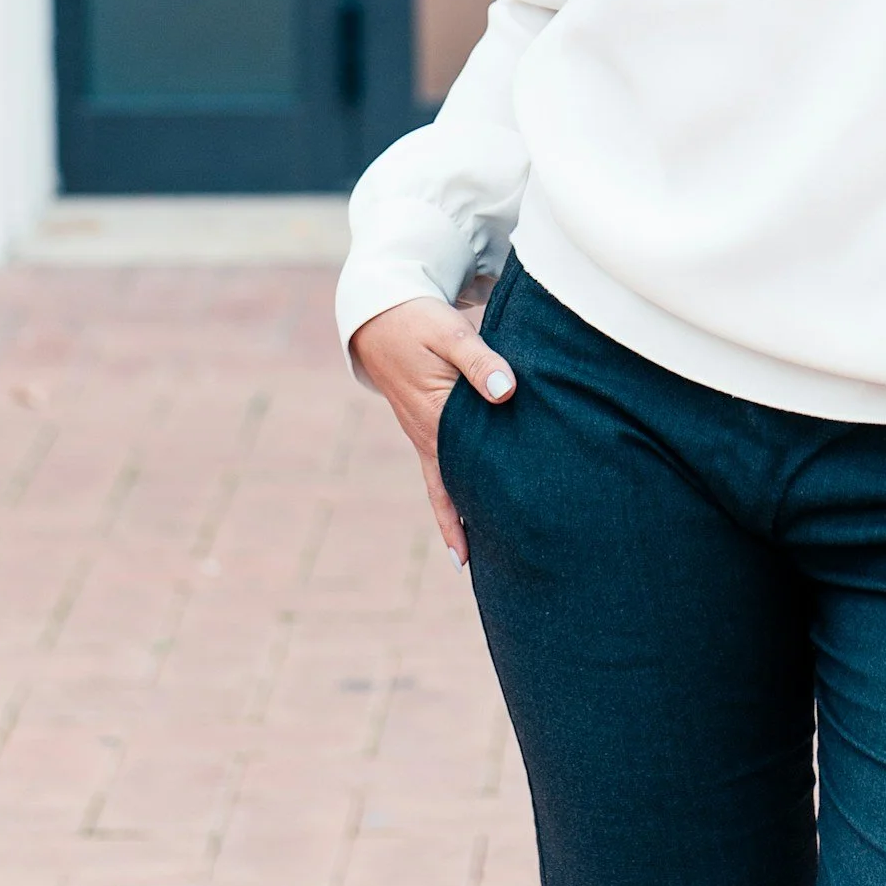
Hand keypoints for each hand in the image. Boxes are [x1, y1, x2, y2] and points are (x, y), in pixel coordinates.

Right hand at [349, 293, 515, 563]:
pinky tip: (467, 511)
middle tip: (497, 573)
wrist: (378, 312)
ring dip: (461, 517)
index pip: (459, 478)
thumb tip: (507, 392)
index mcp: (435, 418)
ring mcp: (423, 432)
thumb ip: (480, 362)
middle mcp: (427, 435)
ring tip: (484, 557)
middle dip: (469, 531)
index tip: (488, 553)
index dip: (472, 516)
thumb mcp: (451, 333)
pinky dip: (452, 494)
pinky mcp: (425, 423)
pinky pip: (440, 468)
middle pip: (450, 493)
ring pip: (445, 485)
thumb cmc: (418, 321)